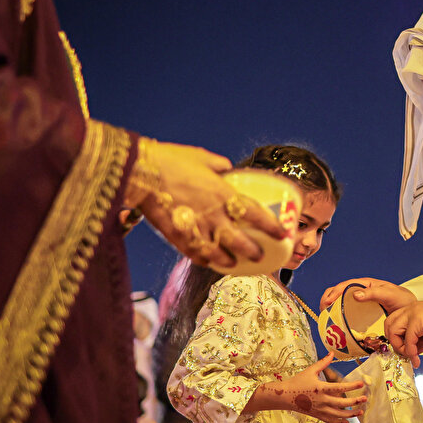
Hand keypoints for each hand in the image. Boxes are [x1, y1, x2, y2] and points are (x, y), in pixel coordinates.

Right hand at [133, 140, 286, 267]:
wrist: (139, 172)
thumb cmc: (171, 160)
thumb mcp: (201, 157)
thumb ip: (218, 165)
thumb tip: (227, 167)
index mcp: (222, 194)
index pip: (255, 214)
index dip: (271, 226)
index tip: (283, 233)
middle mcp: (212, 214)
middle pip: (239, 241)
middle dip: (252, 251)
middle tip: (260, 255)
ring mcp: (194, 228)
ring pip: (217, 253)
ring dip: (228, 261)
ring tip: (234, 264)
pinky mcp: (176, 236)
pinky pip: (194, 253)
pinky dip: (203, 259)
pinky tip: (208, 262)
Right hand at [245, 355, 366, 422]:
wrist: (285, 396)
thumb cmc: (298, 381)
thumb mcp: (310, 371)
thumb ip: (323, 363)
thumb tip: (332, 353)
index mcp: (321, 388)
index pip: (340, 387)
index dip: (351, 386)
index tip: (361, 383)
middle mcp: (322, 400)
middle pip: (342, 403)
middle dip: (355, 401)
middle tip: (365, 398)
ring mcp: (320, 409)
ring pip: (338, 414)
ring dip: (351, 414)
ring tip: (360, 412)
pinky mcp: (317, 415)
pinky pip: (330, 420)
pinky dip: (339, 422)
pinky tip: (348, 421)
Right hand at [320, 277, 416, 311]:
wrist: (411, 312)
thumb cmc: (403, 300)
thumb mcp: (390, 294)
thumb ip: (374, 293)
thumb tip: (355, 294)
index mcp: (366, 285)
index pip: (345, 285)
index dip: (334, 292)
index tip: (327, 302)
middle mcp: (362, 293)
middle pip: (339, 293)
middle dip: (328, 300)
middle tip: (323, 312)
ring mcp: (362, 304)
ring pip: (342, 304)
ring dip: (331, 310)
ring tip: (326, 319)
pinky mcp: (363, 314)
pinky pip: (349, 314)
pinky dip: (340, 318)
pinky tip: (337, 326)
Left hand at [384, 300, 422, 367]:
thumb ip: (417, 342)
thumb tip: (409, 354)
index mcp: (413, 311)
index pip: (392, 322)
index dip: (395, 338)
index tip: (405, 351)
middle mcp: (410, 309)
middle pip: (388, 325)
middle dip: (393, 342)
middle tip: (406, 354)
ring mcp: (413, 313)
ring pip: (392, 330)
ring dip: (400, 347)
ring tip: (412, 356)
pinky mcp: (418, 320)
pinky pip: (407, 340)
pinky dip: (411, 353)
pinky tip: (418, 359)